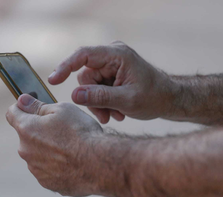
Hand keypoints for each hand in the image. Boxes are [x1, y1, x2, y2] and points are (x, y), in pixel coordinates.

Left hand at [6, 94, 102, 196]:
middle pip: (26, 135)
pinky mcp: (47, 182)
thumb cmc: (81, 133)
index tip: (30, 105)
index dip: (21, 107)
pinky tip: (72, 161)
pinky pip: (47, 169)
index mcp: (26, 129)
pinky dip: (56, 164)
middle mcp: (26, 150)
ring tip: (70, 147)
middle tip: (61, 128)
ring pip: (37, 153)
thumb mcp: (62, 109)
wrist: (98, 164)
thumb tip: (23, 100)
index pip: (12, 113)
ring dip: (47, 148)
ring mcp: (35, 169)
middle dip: (39, 130)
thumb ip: (38, 106)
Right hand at [49, 41, 172, 123]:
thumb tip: (74, 95)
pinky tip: (116, 111)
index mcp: (117, 55)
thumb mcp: (127, 100)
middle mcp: (111, 56)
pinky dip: (103, 102)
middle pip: (86, 77)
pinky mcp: (110, 74)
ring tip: (115, 115)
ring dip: (99, 103)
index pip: (84, 55)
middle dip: (92, 99)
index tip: (53, 81)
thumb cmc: (155, 97)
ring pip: (89, 86)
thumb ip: (100, 97)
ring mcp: (110, 65)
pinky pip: (96, 89)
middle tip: (105, 116)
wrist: (169, 100)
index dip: (65, 66)